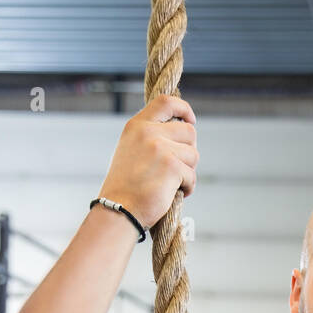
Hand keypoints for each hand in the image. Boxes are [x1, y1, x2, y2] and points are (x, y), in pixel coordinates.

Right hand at [97, 94, 198, 231]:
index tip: (191, 119)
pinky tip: (174, 193)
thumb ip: (151, 137)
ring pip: (193, 155)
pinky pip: (191, 175)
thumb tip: (180, 133)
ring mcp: (161, 148)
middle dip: (189, 151)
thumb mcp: (131, 150)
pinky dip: (187, 187)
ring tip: (173, 183)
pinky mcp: (172, 167)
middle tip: (180, 167)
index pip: (166, 102)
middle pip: (189, 132)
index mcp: (137, 125)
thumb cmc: (125, 186)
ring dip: (188, 171)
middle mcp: (149, 132)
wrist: (118, 209)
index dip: (184, 108)